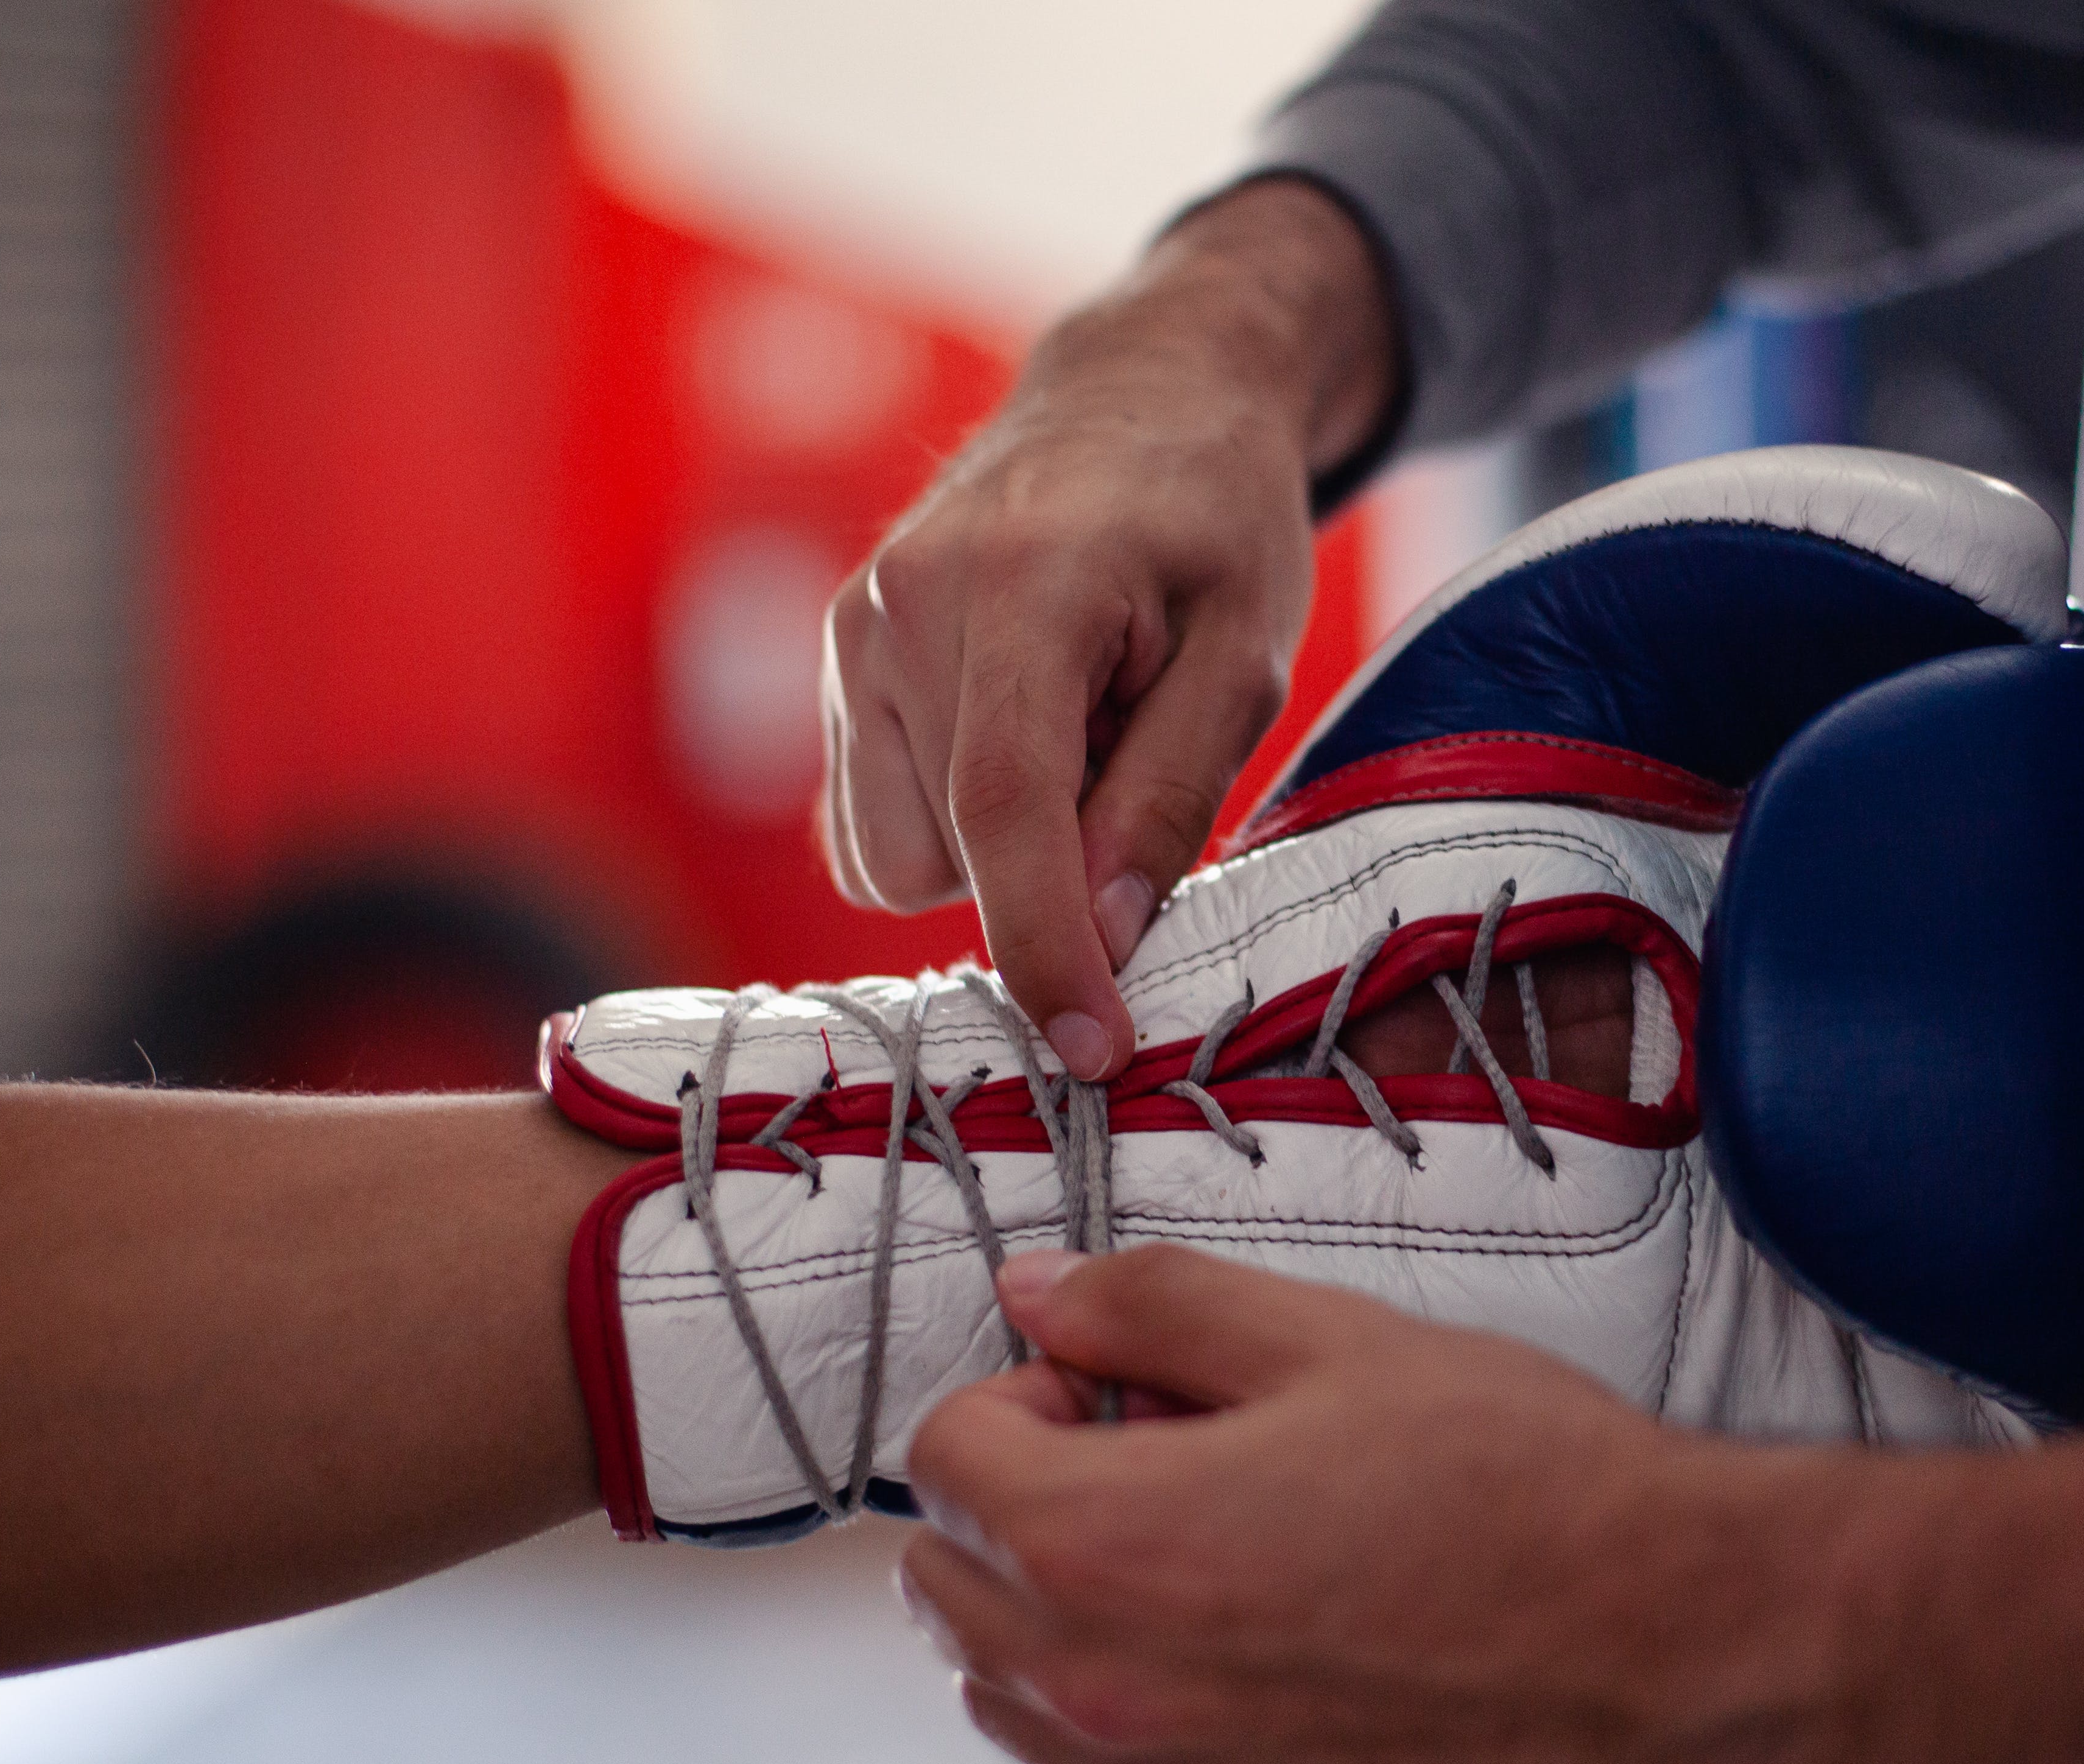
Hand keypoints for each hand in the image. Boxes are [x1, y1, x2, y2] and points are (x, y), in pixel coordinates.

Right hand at [820, 178, 1398, 1079]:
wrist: (1140, 392)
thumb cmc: (1213, 515)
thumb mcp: (1247, 647)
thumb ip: (1172, 791)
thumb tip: (1107, 933)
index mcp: (1018, 591)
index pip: (1005, 813)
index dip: (1045, 950)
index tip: (1092, 1052)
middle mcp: (900, 610)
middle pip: (955, 854)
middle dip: (1051, 867)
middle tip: (1137, 753)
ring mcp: (850, 633)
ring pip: (898, 859)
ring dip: (996, 848)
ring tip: (1080, 733)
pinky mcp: (835, 661)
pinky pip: (872, 823)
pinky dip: (948, 822)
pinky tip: (1018, 737)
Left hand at [895, 1246, 1876, 1763]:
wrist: (1674, 1642)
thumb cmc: (1524, 1483)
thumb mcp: (1330, 1338)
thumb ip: (1152, 1308)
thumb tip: (1041, 1292)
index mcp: (1107, 1549)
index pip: (942, 1459)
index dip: (1024, 1388)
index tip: (1120, 1376)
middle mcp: (1113, 1689)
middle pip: (944, 1586)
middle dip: (1014, 1492)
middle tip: (1152, 1439)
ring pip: (1008, 1692)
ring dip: (1047, 1600)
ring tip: (1192, 1530)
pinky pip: (1112, 1758)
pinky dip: (1127, 1683)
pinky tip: (1253, 1615)